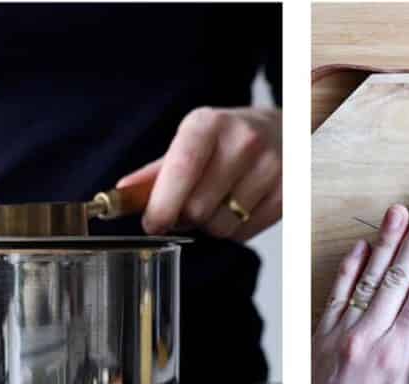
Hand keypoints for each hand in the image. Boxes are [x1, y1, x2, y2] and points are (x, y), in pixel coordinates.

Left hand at [116, 106, 280, 241]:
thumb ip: (157, 172)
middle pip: (198, 209)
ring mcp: (269, 169)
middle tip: (187, 211)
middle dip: (185, 219)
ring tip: (218, 206)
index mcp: (209, 124)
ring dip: (211, 227)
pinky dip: (235, 231)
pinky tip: (239, 210)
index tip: (153, 223)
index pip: (181, 169)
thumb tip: (122, 194)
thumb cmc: (230, 140)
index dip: (163, 204)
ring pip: (221, 227)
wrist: (286, 133)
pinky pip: (245, 234)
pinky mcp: (285, 195)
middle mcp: (242, 142)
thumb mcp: (193, 142)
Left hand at [312, 192, 408, 383]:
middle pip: (400, 274)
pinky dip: (349, 268)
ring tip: (400, 211)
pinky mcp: (321, 341)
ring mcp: (341, 336)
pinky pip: (336, 295)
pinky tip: (361, 246)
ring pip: (368, 278)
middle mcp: (368, 339)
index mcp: (399, 357)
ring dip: (386, 241)